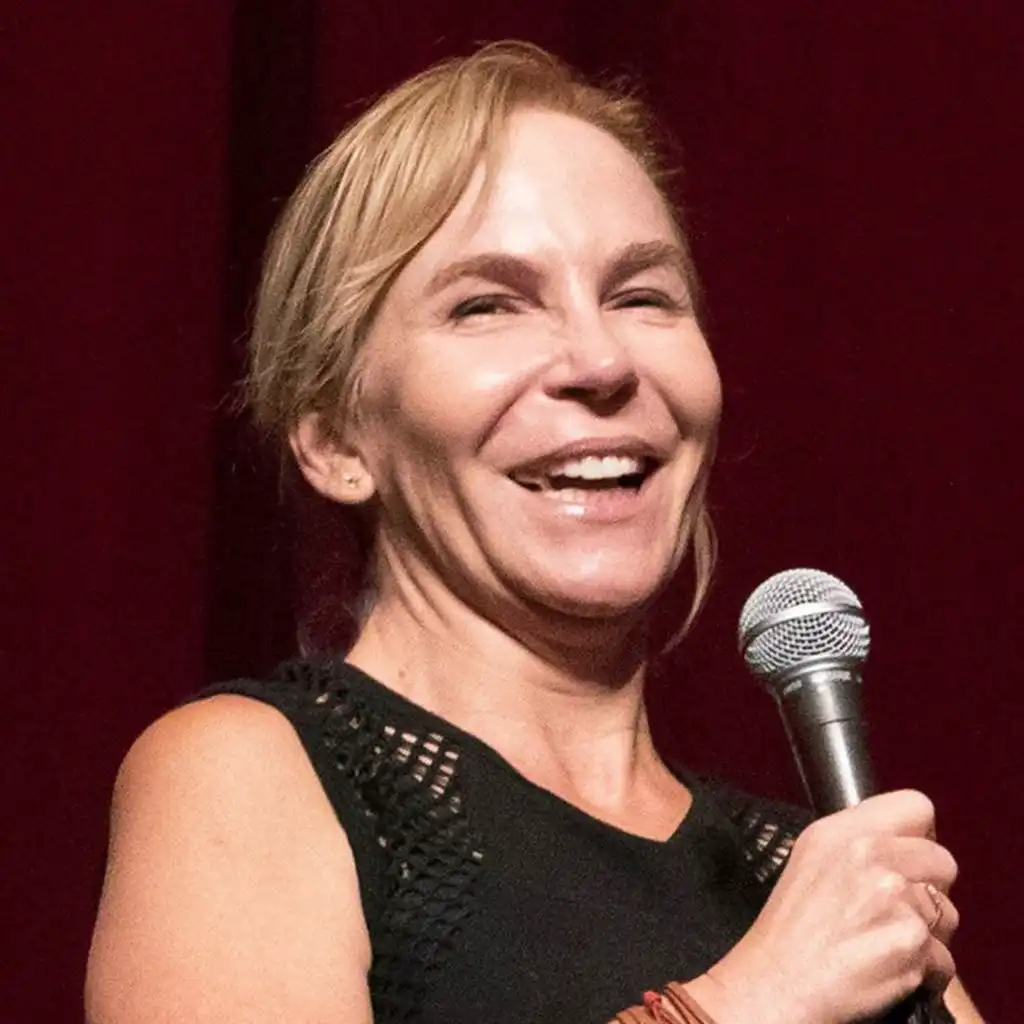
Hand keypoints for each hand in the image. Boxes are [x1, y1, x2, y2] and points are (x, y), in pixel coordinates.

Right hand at [686, 790, 958, 1023]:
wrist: (775, 985)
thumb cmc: (790, 931)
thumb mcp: (809, 857)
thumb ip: (856, 840)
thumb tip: (904, 838)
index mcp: (842, 830)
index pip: (917, 806)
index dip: (919, 835)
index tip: (906, 858)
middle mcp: (870, 855)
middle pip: (943, 861)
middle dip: (928, 889)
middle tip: (894, 910)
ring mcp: (894, 898)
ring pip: (948, 913)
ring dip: (927, 933)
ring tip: (883, 942)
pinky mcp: (912, 943)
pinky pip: (945, 958)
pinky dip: (924, 971)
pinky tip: (888, 969)